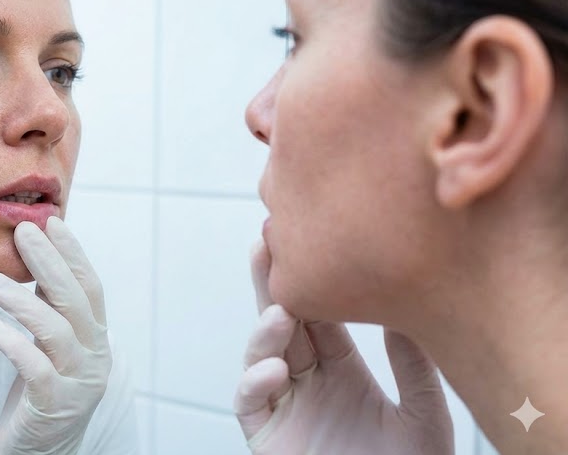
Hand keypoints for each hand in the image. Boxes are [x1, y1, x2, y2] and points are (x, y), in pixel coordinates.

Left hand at [0, 217, 111, 454]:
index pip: (89, 286)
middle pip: (74, 300)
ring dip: (21, 300)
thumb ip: (50, 307)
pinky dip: (15, 345)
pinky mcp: (53, 408)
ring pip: (55, 331)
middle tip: (21, 232)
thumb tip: (36, 253)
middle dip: (48, 262)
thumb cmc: (41, 391)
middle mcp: (94, 357)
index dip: (73, 252)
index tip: (51, 220)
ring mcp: (78, 384)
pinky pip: (38, 371)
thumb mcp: (50, 344)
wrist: (41, 452)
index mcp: (95, 338)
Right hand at [234, 241, 454, 454]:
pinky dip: (256, 381)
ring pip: (260, 355)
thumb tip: (402, 312)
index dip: (308, 280)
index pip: (317, 314)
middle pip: (281, 322)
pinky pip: (250, 402)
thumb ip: (412, 367)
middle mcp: (307, 380)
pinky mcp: (266, 434)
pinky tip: (278, 368)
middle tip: (266, 243)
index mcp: (341, 369)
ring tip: (279, 311)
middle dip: (270, 283)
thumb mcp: (425, 416)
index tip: (304, 240)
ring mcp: (283, 405)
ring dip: (264, 330)